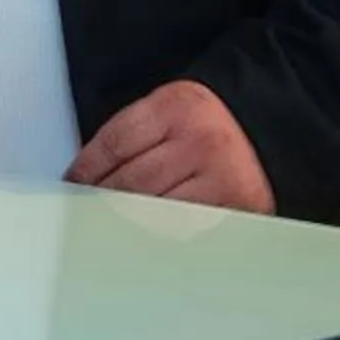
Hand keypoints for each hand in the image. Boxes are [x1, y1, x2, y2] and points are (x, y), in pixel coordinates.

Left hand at [65, 80, 275, 213]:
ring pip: (156, 209)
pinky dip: (161, 232)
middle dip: (102, 200)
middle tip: (81, 212)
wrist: (267, 129)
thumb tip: (84, 176)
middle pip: (132, 181)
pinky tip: (144, 233)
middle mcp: (201, 139)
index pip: (115, 144)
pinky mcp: (238, 207)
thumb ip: (130, 137)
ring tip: (107, 226)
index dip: (86, 169)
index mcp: (176, 106)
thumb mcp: (166, 110)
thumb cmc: (207, 123)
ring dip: (127, 221)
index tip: (72, 184)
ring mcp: (222, 175)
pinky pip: (185, 227)